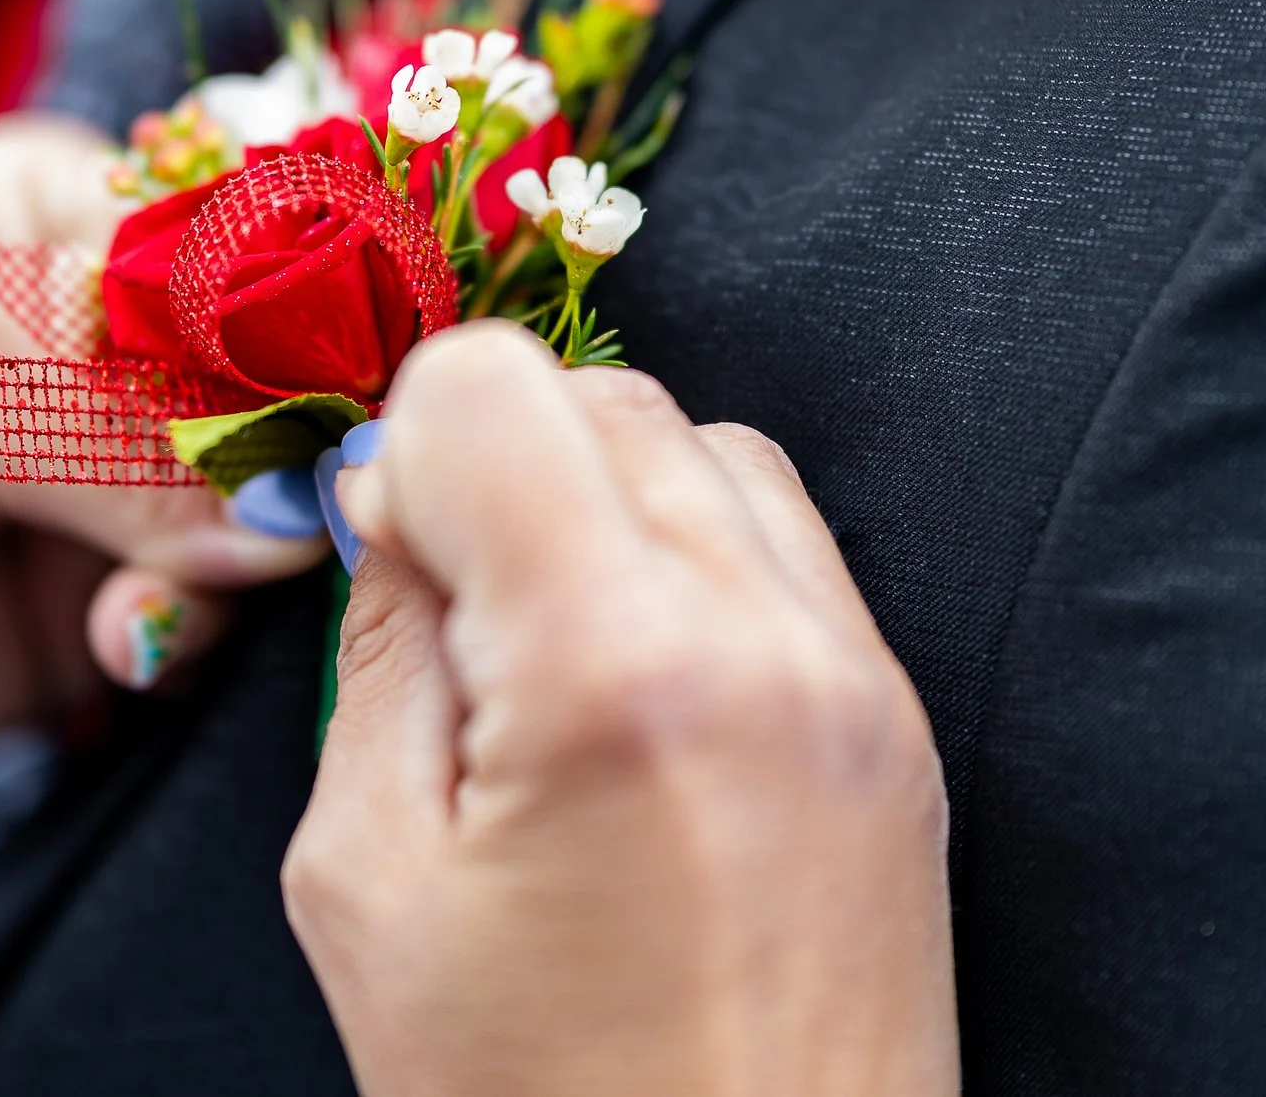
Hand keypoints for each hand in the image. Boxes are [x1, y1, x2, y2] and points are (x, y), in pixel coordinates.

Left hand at [0, 115, 326, 860]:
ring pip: (251, 503)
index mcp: (42, 213)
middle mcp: (88, 334)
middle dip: (266, 455)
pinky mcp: (88, 599)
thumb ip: (110, 424)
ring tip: (126, 603)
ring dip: (218, 563)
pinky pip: (202, 611)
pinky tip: (110, 649)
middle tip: (241, 525)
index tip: (327, 398)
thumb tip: (281, 497)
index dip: (294, 317)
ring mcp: (95, 473)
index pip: (233, 237)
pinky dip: (179, 632)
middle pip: (263, 375)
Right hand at [285, 323, 957, 1096]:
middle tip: (456, 626)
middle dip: (497, 467)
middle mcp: (763, 641)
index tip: (390, 562)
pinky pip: (784, 542)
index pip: (492, 384)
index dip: (404, 454)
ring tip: (550, 660)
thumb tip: (389, 501)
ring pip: (703, 442)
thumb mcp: (368, 882)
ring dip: (602, 502)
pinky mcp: (897, 722)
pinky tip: (637, 689)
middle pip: (599, 393)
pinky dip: (693, 559)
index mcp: (614, 671)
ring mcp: (856, 678)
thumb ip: (377, 650)